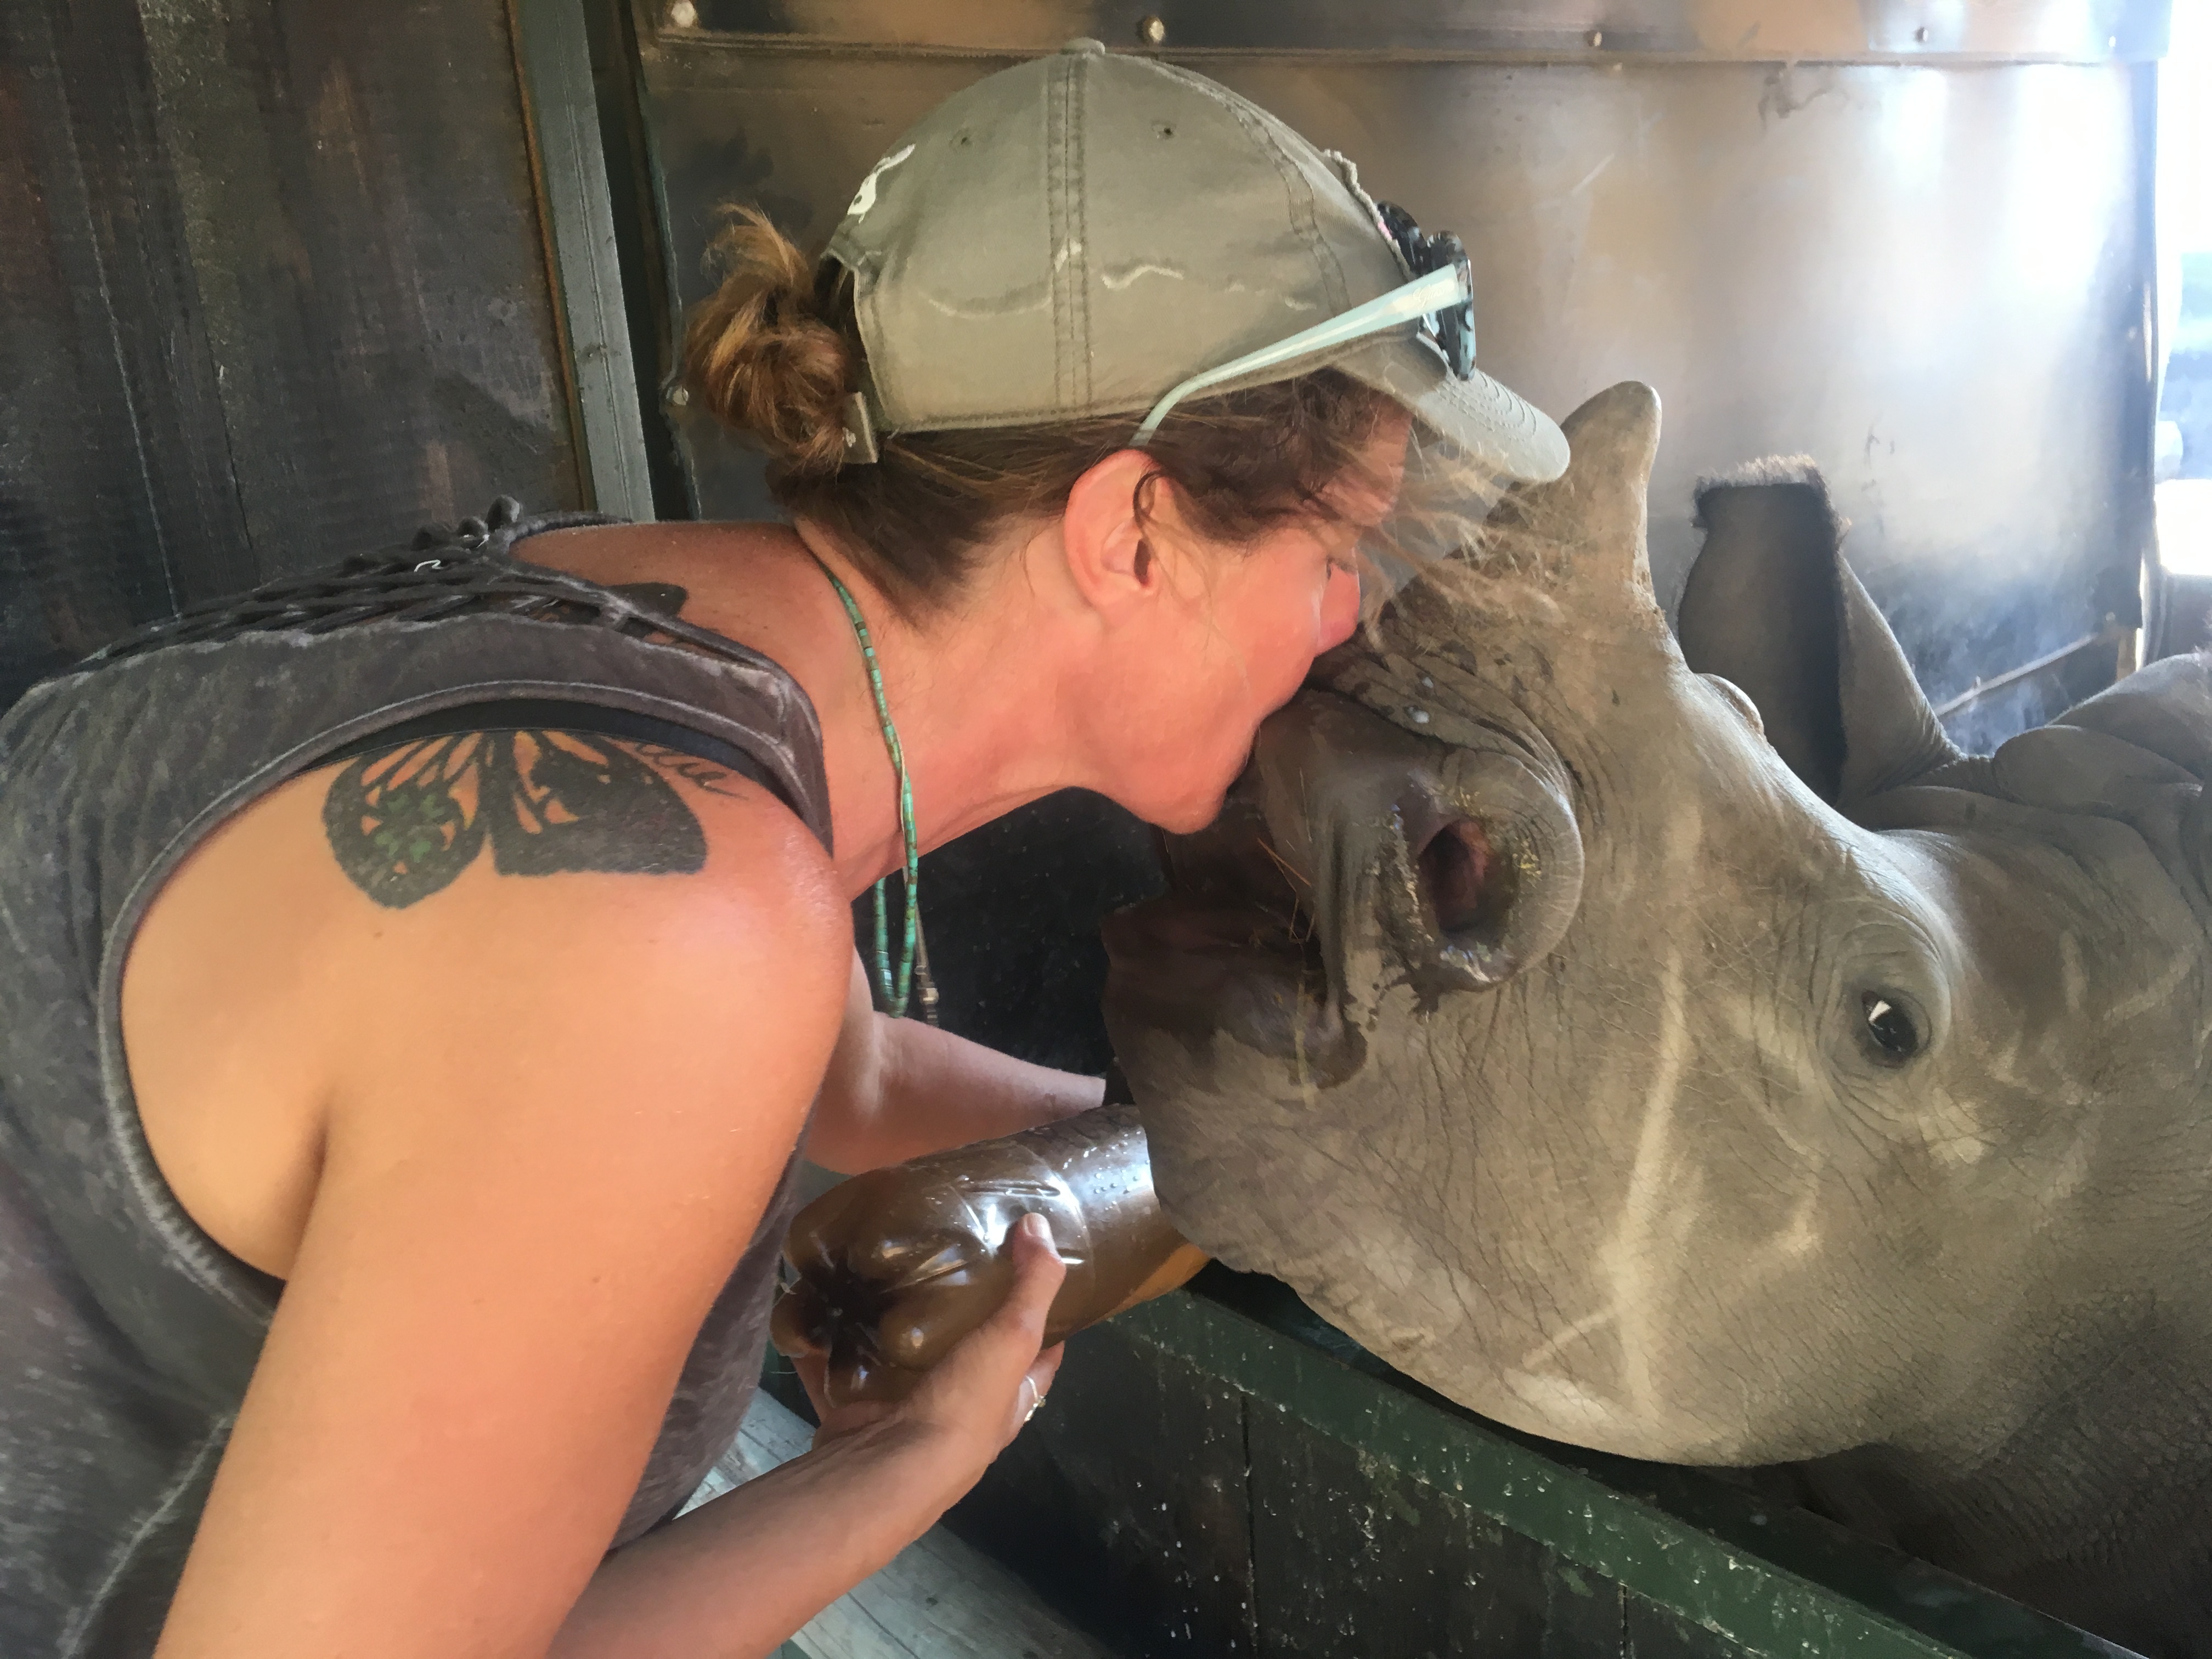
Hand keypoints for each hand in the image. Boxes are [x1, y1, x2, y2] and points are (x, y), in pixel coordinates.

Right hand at [773, 1107, 1201, 1406]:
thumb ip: (1032, 1285)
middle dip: (955, 1316)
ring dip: (888, 1328)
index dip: (1046, 1316)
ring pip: (898, 1362)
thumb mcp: (1013, 1339)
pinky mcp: (856, 1413)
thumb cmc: (961, 1409)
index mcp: (1006, 1399)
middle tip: (945, 1257)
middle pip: (965, 1356)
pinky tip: (819, 1307)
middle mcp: (959, 1411)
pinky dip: (825, 1345)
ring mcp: (904, 1414)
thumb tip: (1042, 1224)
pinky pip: (837, 1371)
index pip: (1039, 1353)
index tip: (1034, 1269)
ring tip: (880, 1270)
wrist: (884, 1470)